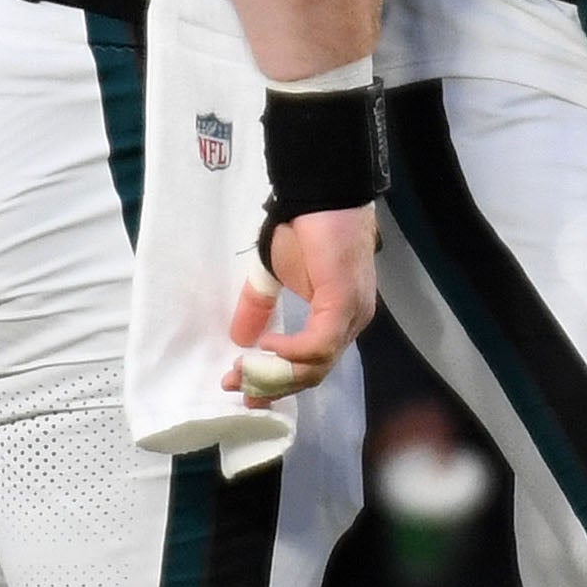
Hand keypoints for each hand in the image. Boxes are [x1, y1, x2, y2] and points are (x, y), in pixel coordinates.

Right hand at [229, 202, 375, 400]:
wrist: (321, 195)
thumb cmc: (304, 229)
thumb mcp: (272, 276)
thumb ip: (258, 308)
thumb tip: (240, 339)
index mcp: (338, 318)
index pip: (312, 365)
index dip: (279, 382)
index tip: (246, 391)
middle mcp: (350, 323)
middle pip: (314, 372)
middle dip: (272, 384)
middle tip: (236, 386)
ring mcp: (351, 315)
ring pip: (317, 365)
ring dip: (276, 373)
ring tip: (244, 369)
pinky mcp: (344, 304)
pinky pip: (319, 345)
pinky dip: (292, 351)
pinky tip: (267, 345)